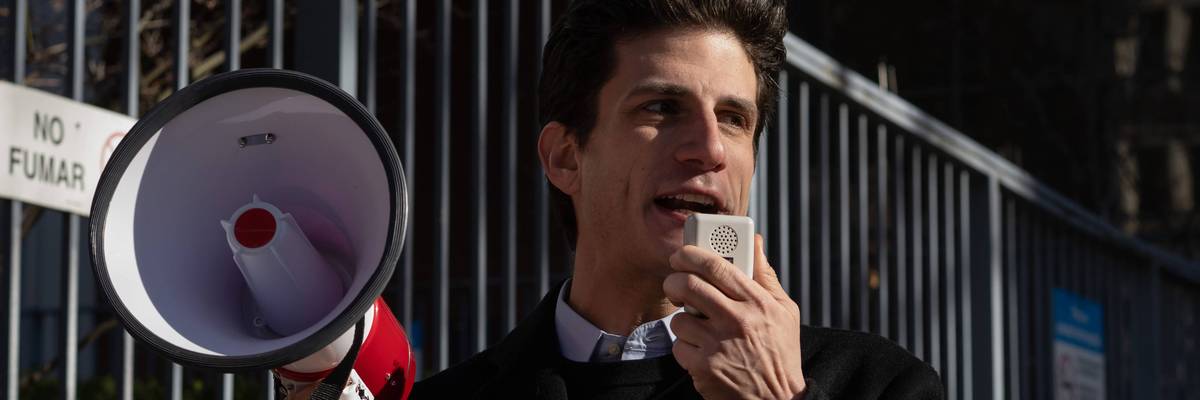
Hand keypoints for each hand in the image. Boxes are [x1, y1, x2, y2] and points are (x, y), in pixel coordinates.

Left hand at [664, 234, 805, 398]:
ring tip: (698, 327)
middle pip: (688, 285)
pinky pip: (678, 345)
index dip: (692, 253)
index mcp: (757, 302)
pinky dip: (685, 347)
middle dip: (674, 280)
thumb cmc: (780, 352)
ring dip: (683, 320)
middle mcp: (737, 320)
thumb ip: (765, 275)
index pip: (716, 265)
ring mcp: (718, 345)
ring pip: (679, 318)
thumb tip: (755, 241)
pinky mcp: (703, 367)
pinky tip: (702, 351)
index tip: (682, 254)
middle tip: (675, 283)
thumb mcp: (784, 311)